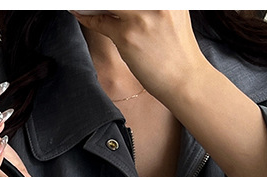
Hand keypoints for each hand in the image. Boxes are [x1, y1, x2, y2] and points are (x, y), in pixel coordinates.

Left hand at [74, 11, 209, 102]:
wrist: (185, 79)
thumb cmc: (177, 51)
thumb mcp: (172, 14)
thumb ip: (151, 4)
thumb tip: (120, 3)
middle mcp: (155, 1)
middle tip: (92, 0)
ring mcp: (140, 16)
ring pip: (107, 1)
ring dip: (92, 2)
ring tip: (81, 2)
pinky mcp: (127, 36)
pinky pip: (100, 21)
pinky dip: (87, 17)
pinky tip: (80, 13)